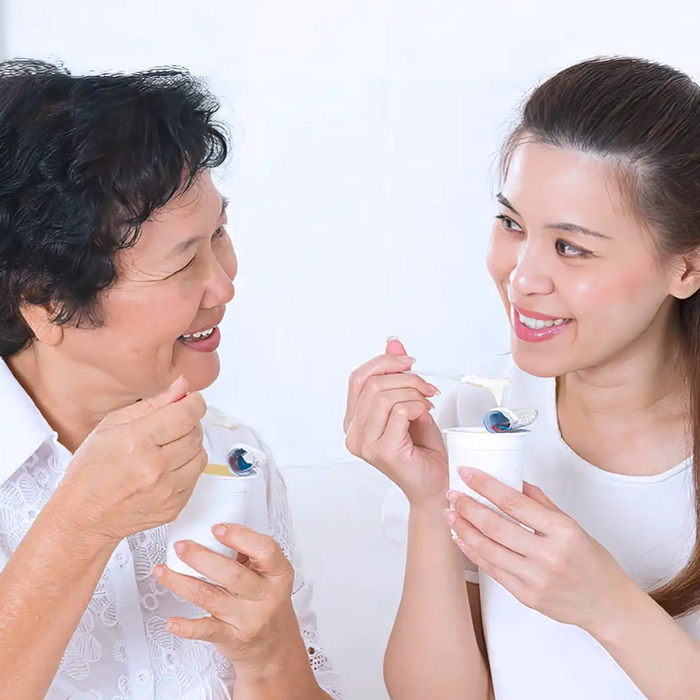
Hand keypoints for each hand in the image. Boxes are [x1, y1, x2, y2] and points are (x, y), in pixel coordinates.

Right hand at [57, 375, 207, 543]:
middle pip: (195, 433)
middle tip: (171, 425)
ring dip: (190, 446)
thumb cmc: (91, 471)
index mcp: (137, 441)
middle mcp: (155, 467)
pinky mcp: (175, 506)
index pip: (186, 414)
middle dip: (189, 423)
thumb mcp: (111, 426)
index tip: (191, 400)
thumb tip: (182, 387)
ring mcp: (167, 490)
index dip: (194, 402)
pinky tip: (166, 468)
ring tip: (167, 448)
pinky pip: (195, 477)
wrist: (84, 518)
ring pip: (200, 455)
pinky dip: (186, 468)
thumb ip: (152, 404)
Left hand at [154, 523, 304, 676]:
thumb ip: (248, 553)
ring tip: (164, 570)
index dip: (240, 537)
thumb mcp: (269, 574)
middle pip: (232, 574)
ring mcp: (248, 618)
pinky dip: (187, 627)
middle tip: (181, 546)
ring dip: (182, 583)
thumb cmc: (267, 600)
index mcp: (278, 573)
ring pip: (211, 597)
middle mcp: (265, 596)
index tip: (217, 528)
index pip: (264, 550)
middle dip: (201, 558)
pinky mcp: (232, 638)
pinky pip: (207, 631)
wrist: (274, 644)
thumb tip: (214, 534)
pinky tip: (172, 621)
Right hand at [344, 337, 446, 505]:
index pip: (357, 379)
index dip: (383, 363)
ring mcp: (365, 444)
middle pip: (371, 384)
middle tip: (426, 389)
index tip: (408, 362)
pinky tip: (424, 416)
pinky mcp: (382, 451)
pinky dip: (417, 407)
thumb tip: (393, 344)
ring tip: (426, 404)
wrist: (435, 485)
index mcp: (354, 421)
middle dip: (406, 378)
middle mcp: (354, 433)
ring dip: (413, 393)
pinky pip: (398, 411)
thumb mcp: (410, 403)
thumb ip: (398, 375)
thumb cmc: (422, 451)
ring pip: (383, 396)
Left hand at [446, 468, 635, 632]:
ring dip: (463, 529)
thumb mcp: (573, 526)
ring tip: (451, 514)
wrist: (606, 604)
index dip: (485, 485)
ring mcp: (535, 579)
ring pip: (488, 549)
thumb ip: (542, 504)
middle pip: (495, 526)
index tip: (468, 474)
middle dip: (467, 507)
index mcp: (562, 532)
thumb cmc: (593, 564)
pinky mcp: (526, 596)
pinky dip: (473, 552)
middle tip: (453, 495)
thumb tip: (515, 483)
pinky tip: (463, 539)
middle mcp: (548, 556)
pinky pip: (492, 570)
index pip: (513, 502)